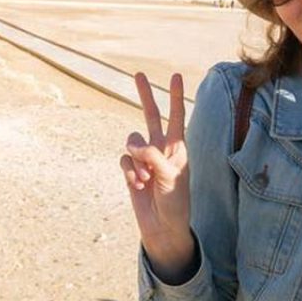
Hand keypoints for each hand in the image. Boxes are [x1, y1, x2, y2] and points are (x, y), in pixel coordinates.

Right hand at [120, 72, 196, 281]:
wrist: (163, 226)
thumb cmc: (175, 201)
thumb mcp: (170, 176)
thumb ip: (153, 156)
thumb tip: (133, 145)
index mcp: (177, 147)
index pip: (176, 115)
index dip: (176, 95)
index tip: (175, 75)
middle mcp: (161, 148)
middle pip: (150, 115)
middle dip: (144, 95)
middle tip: (138, 74)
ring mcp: (145, 158)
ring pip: (132, 141)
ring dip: (136, 159)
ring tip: (146, 178)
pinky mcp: (131, 170)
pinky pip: (124, 160)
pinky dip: (130, 172)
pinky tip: (138, 185)